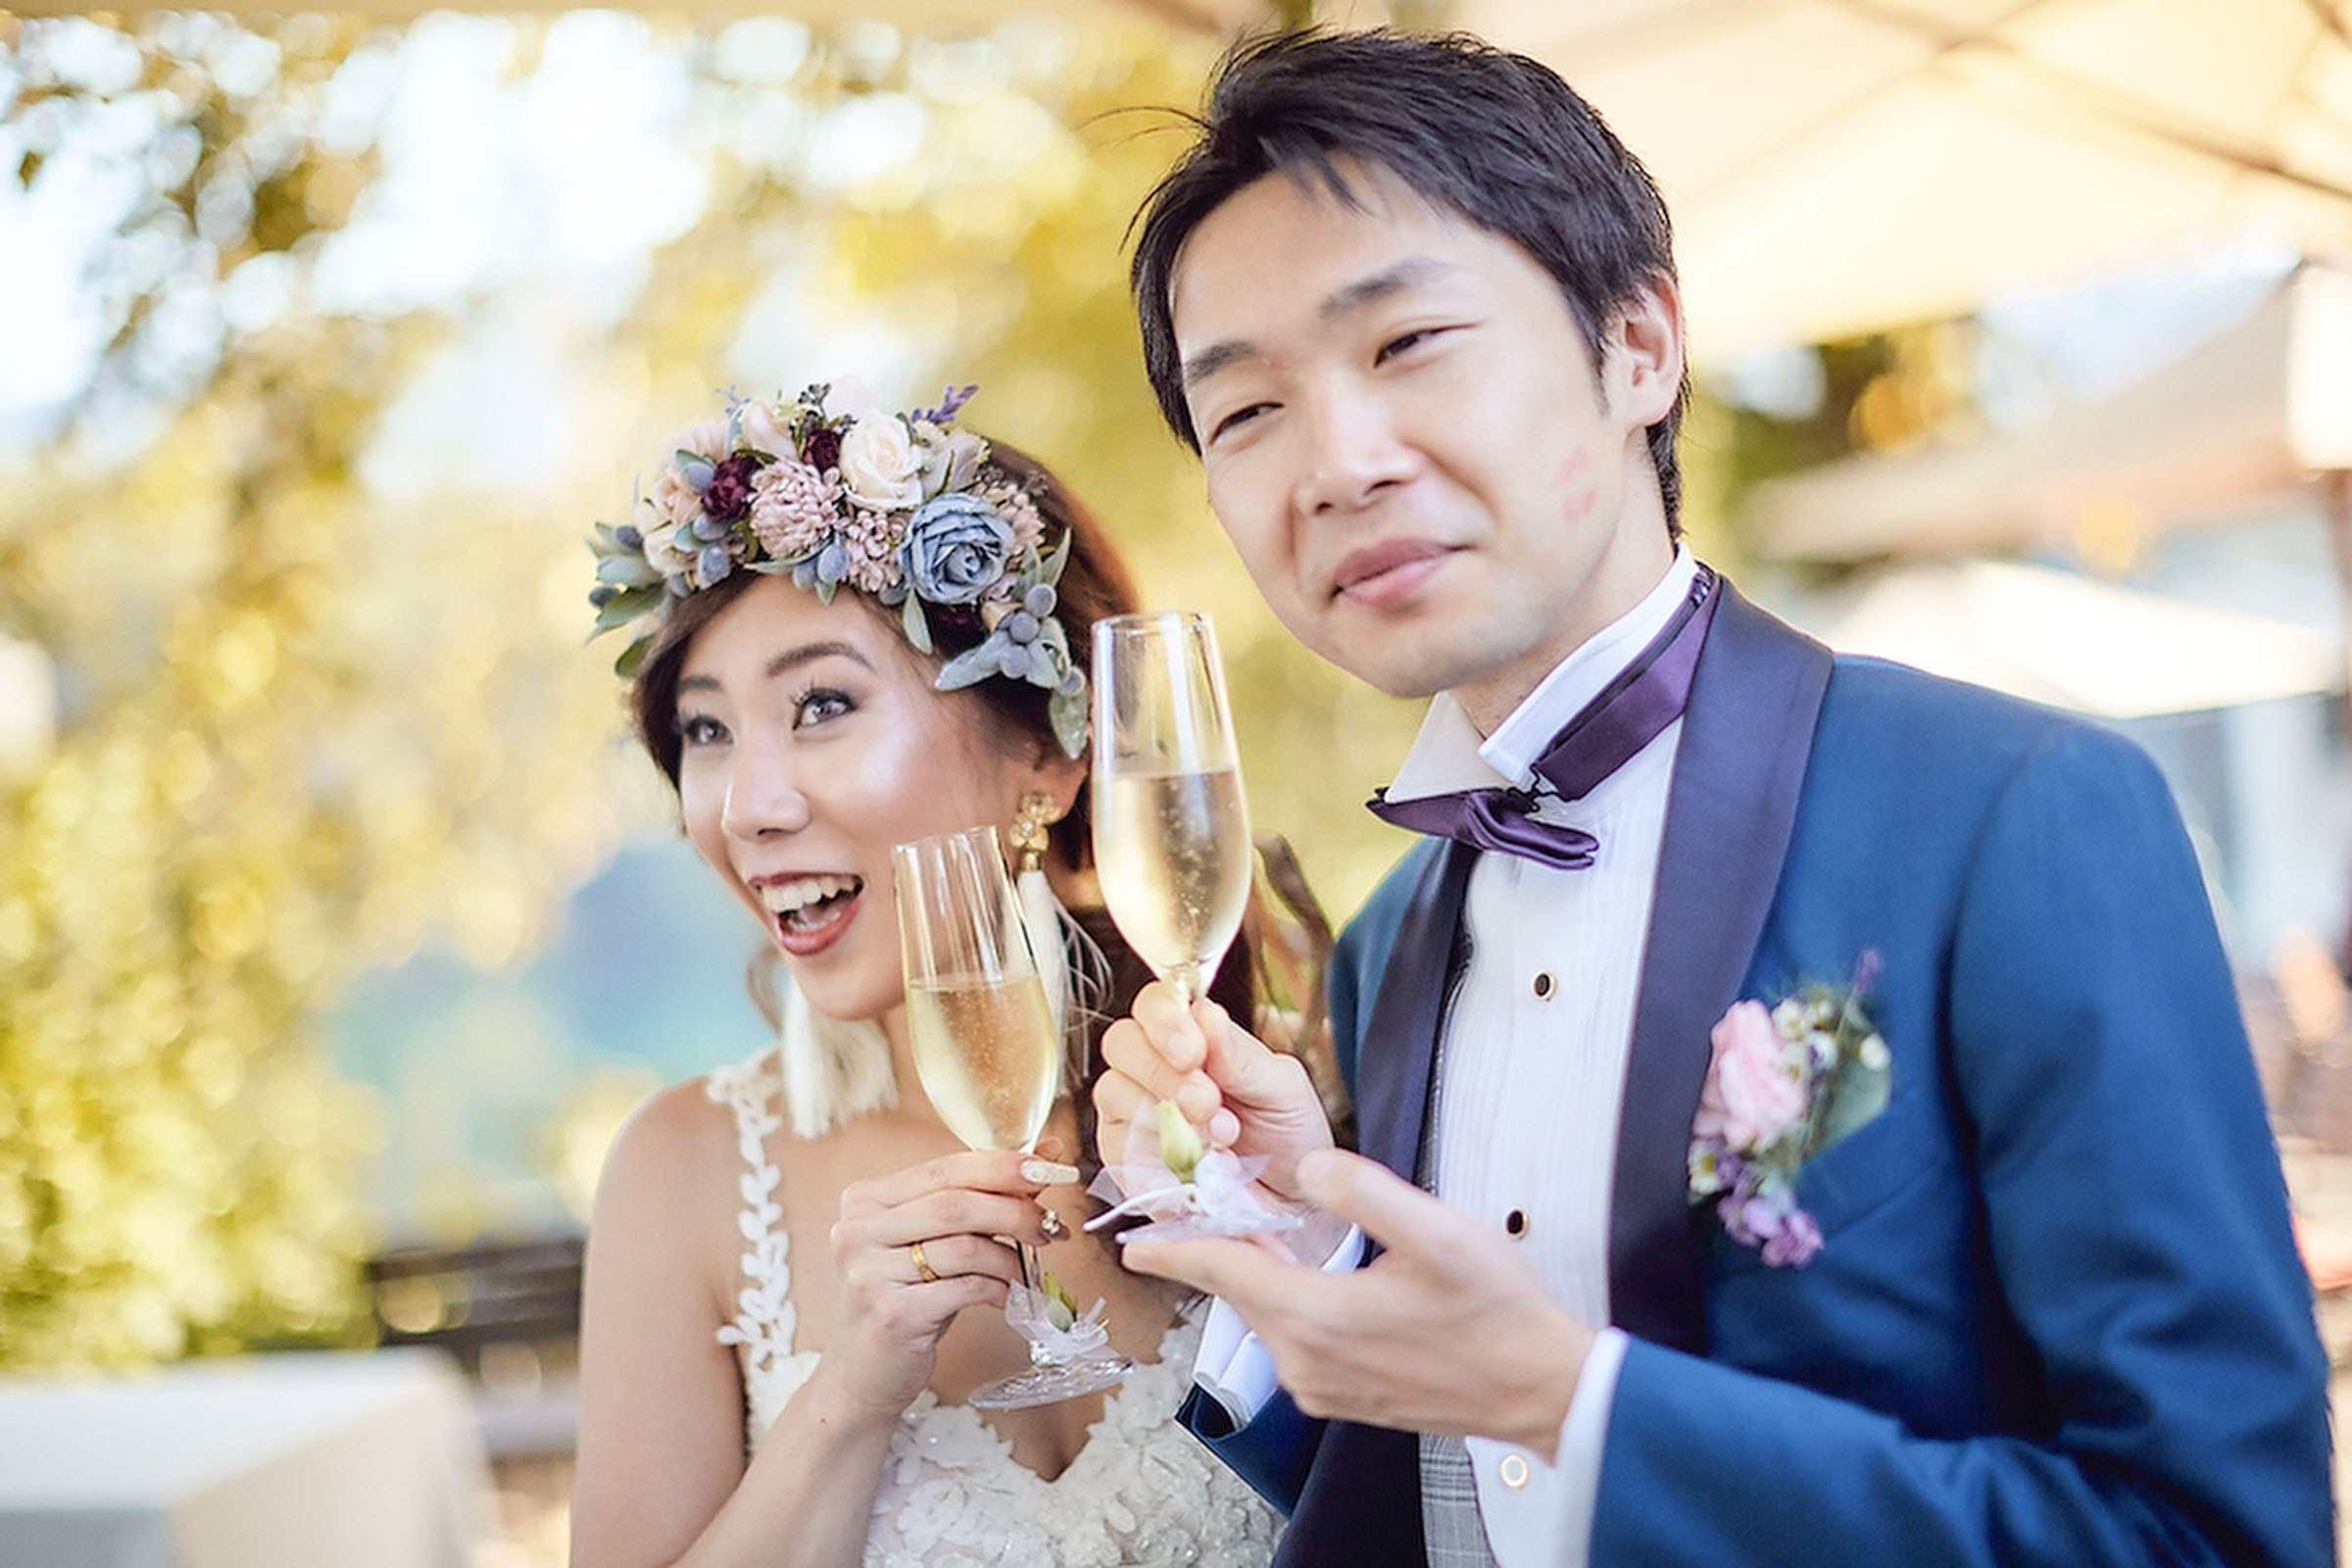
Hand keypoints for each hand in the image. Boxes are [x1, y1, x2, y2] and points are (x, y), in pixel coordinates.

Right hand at [818, 1149, 1066, 1420]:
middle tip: (1051, 1226)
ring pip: (965, 1246)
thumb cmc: (904, 1299)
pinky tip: (1012, 1297)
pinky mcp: (892, 1314)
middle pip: (956, 1204)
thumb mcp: (932, 1242)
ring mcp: (870, 1274)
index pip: (944, 1168)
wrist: (861, 1375)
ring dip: (1011, 1256)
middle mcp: (858, 1231)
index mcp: (866, 1199)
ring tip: (1028, 1269)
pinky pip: (967, 1289)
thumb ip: (978, 1199)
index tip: (1049, 1170)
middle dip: (1016, 1210)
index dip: (1002, 1166)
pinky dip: (1001, 1290)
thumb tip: (1044, 1157)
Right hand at [1095, 981, 1333, 1212]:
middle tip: (1209, 1102)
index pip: (1154, 1004)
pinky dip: (1160, 1154)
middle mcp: (1155, 1068)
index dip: (1165, 1021)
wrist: (1290, 1203)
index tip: (1194, 1051)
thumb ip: (1242, 1057)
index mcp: (1194, 1037)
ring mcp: (1134, 1112)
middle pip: (1122, 1042)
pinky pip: (1118, 1145)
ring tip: (1221, 1139)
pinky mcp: (1126, 1158)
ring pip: (1114, 1091)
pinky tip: (1200, 1166)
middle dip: (1163, 1072)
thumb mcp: (1282, 1090)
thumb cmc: (1287, 1137)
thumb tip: (1207, 1014)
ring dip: (1167, 1115)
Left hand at [1124, 1149, 1591, 1457]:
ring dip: (1258, 1272)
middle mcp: (1305, 1362)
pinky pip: (1294, 1338)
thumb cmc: (1497, 1312)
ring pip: (1268, 1313)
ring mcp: (1322, 1386)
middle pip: (1241, 1291)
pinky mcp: (1342, 1396)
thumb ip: (1363, 1189)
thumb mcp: (1435, 1231)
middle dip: (1221, 1246)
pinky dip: (1287, 1300)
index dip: (1173, 1248)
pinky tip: (1306, 1272)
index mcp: (1315, 1317)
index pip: (1221, 1272)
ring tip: (1258, 1227)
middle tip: (1206, 1200)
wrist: (1541, 1389)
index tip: (1131, 1241)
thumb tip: (1307, 1168)